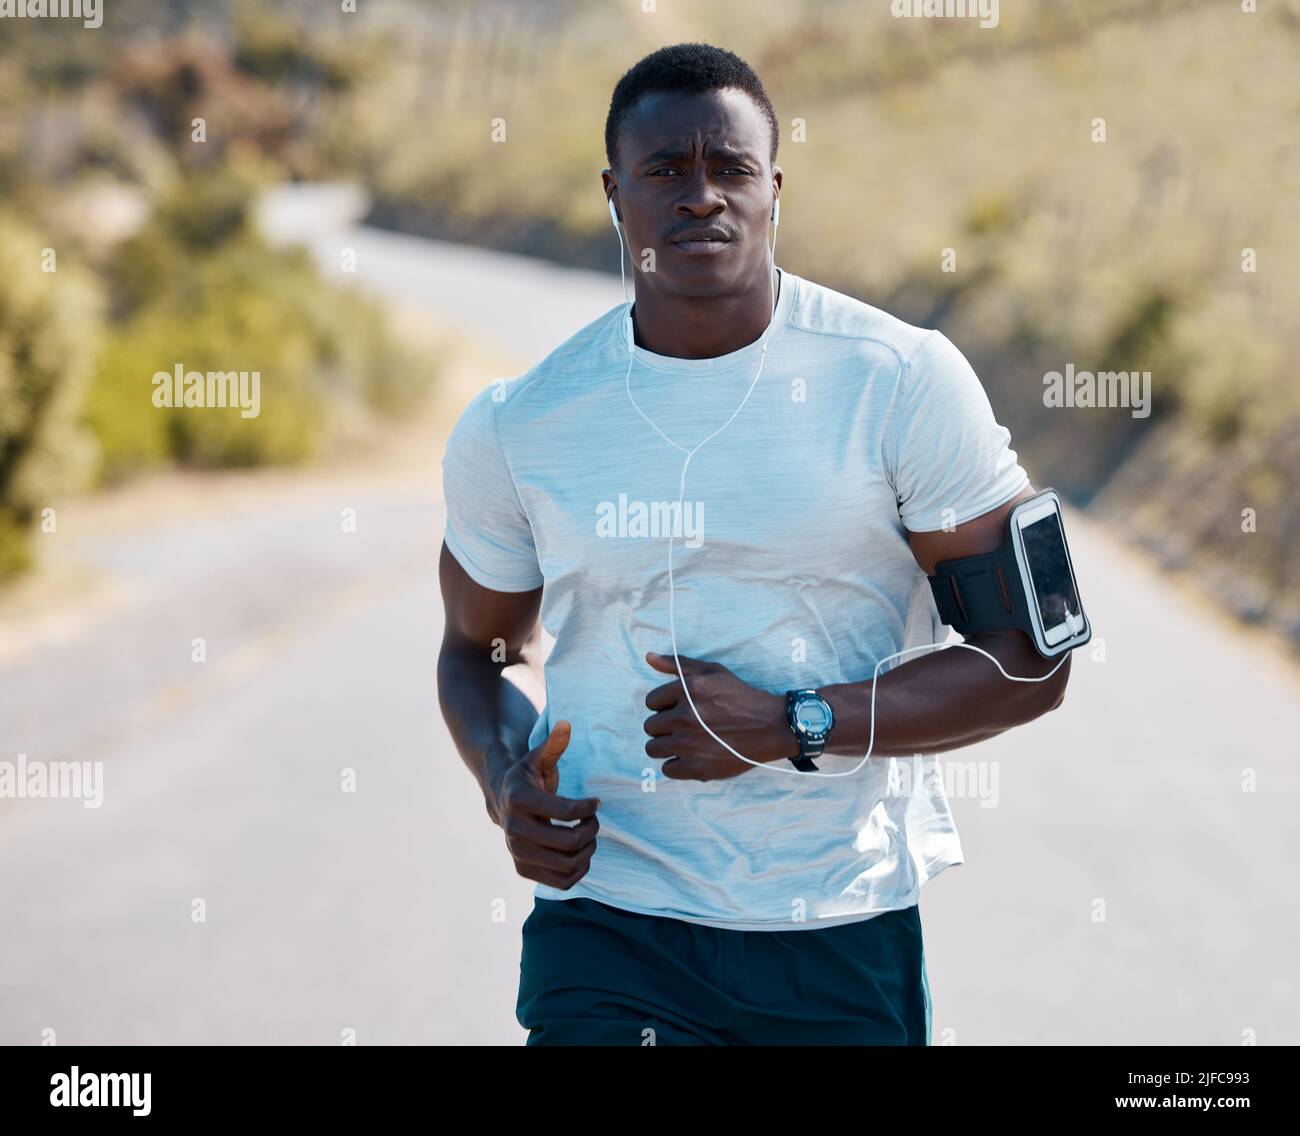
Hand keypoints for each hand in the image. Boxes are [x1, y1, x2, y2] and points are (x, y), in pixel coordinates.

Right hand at [495, 720, 599, 889]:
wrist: (502, 802)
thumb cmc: (527, 777)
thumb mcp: (538, 758)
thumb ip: (554, 744)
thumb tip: (567, 724)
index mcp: (519, 799)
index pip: (568, 812)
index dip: (590, 808)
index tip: (594, 802)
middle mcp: (514, 830)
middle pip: (571, 842)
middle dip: (592, 830)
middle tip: (593, 820)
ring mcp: (517, 853)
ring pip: (569, 865)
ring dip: (588, 850)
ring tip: (588, 835)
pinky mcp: (523, 870)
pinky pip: (562, 881)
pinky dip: (579, 870)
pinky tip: (580, 852)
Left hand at [642, 652, 795, 780]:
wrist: (770, 726)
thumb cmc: (740, 696)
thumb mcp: (713, 672)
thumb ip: (679, 664)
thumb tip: (648, 657)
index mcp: (687, 691)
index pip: (651, 702)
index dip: (664, 705)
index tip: (679, 709)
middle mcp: (685, 717)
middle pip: (650, 726)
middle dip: (664, 726)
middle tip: (683, 726)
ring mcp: (689, 744)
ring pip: (653, 748)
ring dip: (666, 746)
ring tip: (685, 742)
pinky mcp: (697, 767)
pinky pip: (667, 769)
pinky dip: (677, 764)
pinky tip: (691, 756)